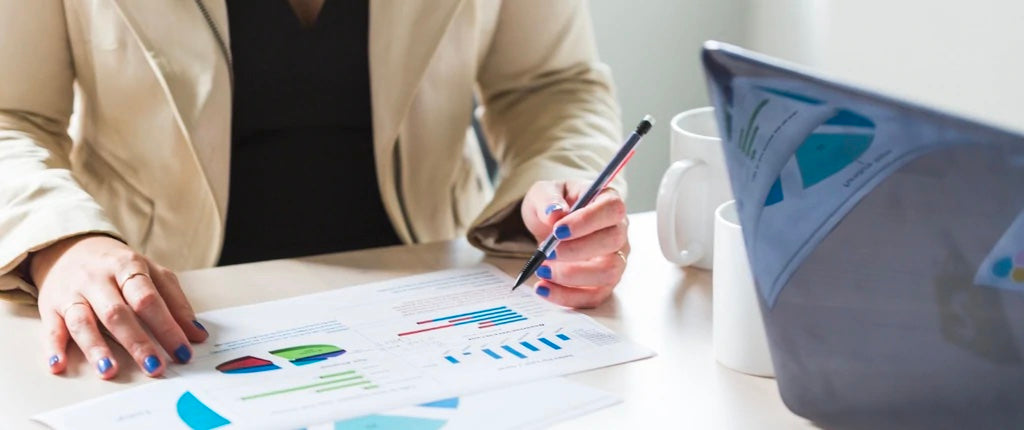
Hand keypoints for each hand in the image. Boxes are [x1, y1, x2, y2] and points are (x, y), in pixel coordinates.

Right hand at [30, 234, 207, 378]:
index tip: (183, 351)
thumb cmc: (119, 266)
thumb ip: (175, 302)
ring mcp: (72, 292)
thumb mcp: (152, 274)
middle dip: (137, 342)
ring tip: (110, 371)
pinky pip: (51, 327)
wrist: (70, 246)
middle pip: (117, 313)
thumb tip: (196, 334)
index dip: (167, 326)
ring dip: (96, 348)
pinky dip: (54, 347)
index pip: (149, 299)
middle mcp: (97, 279)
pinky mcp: (50, 306)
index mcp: (128, 267)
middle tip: (154, 366)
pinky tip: (59, 364)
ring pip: (83, 321)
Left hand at [521, 180, 628, 307]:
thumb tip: (555, 214)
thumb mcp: (544, 192)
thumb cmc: (554, 204)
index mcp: (608, 201)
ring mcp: (615, 258)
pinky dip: (568, 296)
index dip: (587, 221)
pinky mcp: (604, 282)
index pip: (611, 209)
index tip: (558, 230)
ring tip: (542, 270)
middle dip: (577, 251)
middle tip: (547, 252)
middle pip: (612, 242)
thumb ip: (548, 199)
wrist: (551, 225)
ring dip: (573, 276)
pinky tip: (544, 288)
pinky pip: (594, 296)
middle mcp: (618, 230)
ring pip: (608, 273)